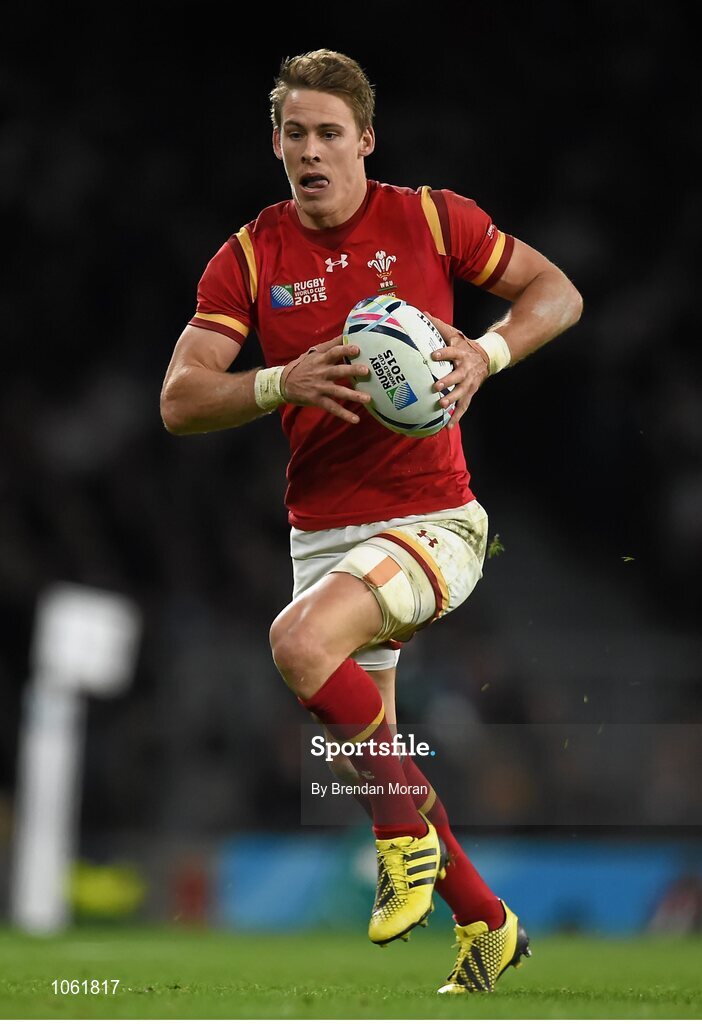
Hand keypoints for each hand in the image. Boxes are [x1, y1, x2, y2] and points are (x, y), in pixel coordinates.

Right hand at [281, 337, 371, 424]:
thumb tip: (347, 333)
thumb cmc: (304, 366)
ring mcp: (320, 387)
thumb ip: (331, 345)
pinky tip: (356, 419)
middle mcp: (321, 373)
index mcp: (321, 360)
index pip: (334, 352)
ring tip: (368, 398)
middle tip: (367, 371)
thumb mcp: (314, 353)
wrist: (284, 383)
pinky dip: (344, 414)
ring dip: (353, 395)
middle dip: (352, 371)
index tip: (357, 349)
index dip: (345, 350)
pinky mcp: (317, 400)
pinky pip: (332, 407)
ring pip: (338, 391)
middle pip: (338, 371)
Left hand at [425, 313, 488, 428]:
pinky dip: (456, 417)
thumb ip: (438, 326)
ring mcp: (469, 383)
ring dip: (452, 400)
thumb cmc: (464, 346)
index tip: (433, 355)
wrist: (486, 357)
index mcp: (460, 354)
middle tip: (436, 386)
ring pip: (461, 393)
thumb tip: (422, 313)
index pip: (451, 352)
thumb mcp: (454, 334)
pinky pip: (463, 407)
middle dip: (447, 381)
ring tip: (442, 406)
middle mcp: (465, 369)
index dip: (443, 353)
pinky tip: (448, 427)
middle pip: (457, 376)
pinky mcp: (470, 393)